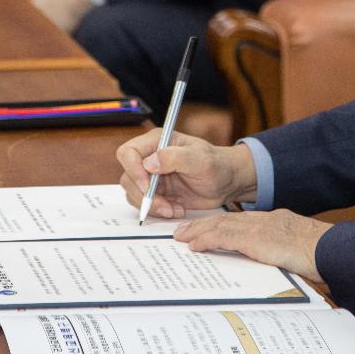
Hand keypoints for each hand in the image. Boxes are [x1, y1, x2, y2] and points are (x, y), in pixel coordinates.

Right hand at [116, 130, 257, 218]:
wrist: (227, 182)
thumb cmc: (217, 164)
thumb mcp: (200, 159)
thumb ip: (175, 157)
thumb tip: (150, 163)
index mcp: (157, 142)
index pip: (128, 152)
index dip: (133, 170)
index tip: (148, 186)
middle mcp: (150, 158)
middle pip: (128, 177)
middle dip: (144, 195)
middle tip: (164, 205)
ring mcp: (151, 177)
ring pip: (133, 194)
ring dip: (152, 206)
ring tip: (174, 208)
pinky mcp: (156, 193)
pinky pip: (145, 205)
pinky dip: (158, 211)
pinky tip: (176, 209)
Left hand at [174, 210, 331, 282]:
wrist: (328, 248)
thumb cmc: (319, 252)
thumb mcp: (295, 248)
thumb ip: (279, 251)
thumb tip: (271, 262)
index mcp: (272, 222)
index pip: (238, 221)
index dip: (218, 224)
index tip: (204, 228)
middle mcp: (262, 221)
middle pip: (224, 220)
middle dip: (201, 225)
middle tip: (182, 231)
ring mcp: (258, 228)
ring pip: (220, 225)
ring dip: (198, 231)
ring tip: (182, 237)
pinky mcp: (255, 238)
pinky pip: (224, 237)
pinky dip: (207, 240)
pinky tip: (195, 245)